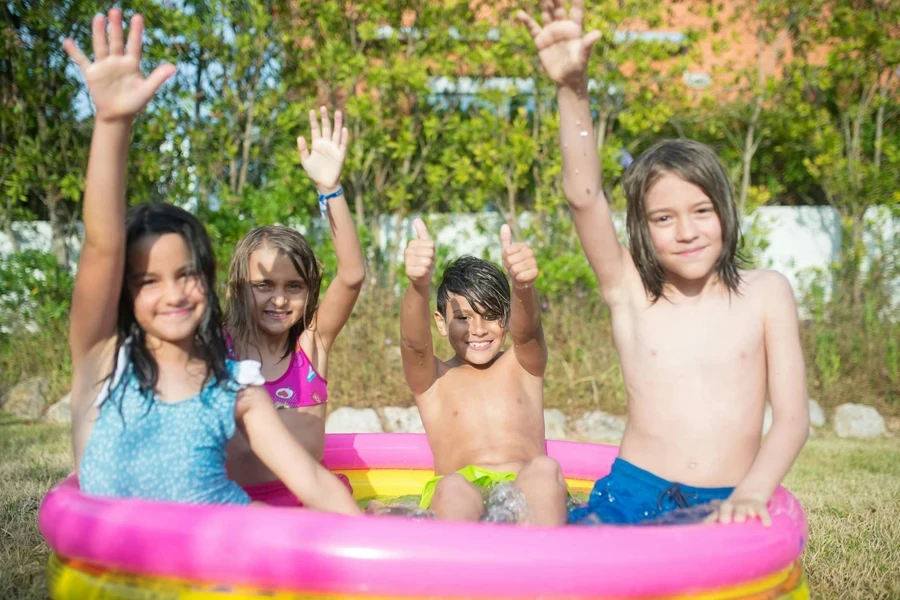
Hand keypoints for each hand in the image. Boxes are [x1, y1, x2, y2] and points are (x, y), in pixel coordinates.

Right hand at [63, 8, 174, 122]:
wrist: (117, 115)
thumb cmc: (134, 103)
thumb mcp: (147, 91)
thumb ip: (158, 78)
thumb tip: (173, 67)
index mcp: (132, 64)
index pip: (135, 45)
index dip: (136, 32)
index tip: (137, 17)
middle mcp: (118, 61)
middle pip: (116, 41)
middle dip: (116, 27)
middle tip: (115, 11)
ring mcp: (104, 65)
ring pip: (101, 46)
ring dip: (99, 33)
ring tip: (99, 18)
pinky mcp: (92, 73)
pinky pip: (81, 60)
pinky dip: (74, 52)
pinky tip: (68, 41)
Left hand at [298, 107, 348, 192]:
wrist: (324, 183)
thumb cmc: (314, 172)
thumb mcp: (305, 161)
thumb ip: (303, 149)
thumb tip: (299, 136)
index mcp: (317, 144)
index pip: (315, 129)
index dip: (313, 120)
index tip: (311, 110)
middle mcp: (326, 144)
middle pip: (326, 128)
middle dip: (325, 118)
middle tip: (323, 107)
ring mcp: (334, 148)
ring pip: (336, 133)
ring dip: (337, 123)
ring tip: (338, 112)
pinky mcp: (340, 155)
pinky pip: (343, 144)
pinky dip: (344, 137)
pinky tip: (344, 129)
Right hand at [405, 218, 434, 289]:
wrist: (423, 276)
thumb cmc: (426, 258)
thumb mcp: (427, 245)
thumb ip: (422, 232)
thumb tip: (416, 219)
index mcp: (412, 243)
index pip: (430, 244)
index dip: (433, 250)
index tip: (429, 254)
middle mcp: (407, 251)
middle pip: (429, 253)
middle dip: (431, 259)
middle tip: (427, 262)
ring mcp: (406, 262)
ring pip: (426, 262)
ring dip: (429, 266)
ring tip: (425, 267)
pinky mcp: (408, 272)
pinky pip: (423, 271)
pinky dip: (425, 273)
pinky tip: (421, 273)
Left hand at [501, 224, 537, 287]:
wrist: (520, 279)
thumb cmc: (512, 264)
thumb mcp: (506, 252)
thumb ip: (505, 239)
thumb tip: (504, 225)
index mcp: (523, 245)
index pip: (506, 251)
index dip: (505, 259)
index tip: (508, 260)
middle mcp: (530, 252)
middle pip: (510, 260)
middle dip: (508, 267)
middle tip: (512, 268)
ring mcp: (534, 262)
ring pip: (515, 269)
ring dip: (513, 274)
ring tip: (516, 273)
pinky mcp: (536, 272)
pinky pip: (521, 276)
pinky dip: (518, 279)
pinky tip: (521, 278)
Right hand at [518, 0, 600, 86]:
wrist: (567, 80)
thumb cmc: (578, 67)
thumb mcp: (583, 56)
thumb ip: (588, 43)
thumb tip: (598, 34)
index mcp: (575, 28)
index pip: (576, 9)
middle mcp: (562, 26)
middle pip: (558, 7)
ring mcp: (551, 32)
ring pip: (546, 13)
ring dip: (542, 2)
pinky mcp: (541, 41)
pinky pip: (533, 28)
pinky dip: (527, 21)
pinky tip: (520, 13)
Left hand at [706, 493, 771, 526]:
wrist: (750, 495)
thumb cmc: (735, 514)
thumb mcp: (727, 518)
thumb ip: (720, 527)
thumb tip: (709, 545)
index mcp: (722, 511)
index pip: (715, 515)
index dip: (711, 520)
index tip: (707, 526)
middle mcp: (732, 507)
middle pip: (726, 507)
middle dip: (724, 513)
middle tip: (724, 521)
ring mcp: (745, 506)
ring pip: (742, 508)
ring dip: (740, 513)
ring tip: (740, 520)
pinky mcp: (758, 506)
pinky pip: (762, 511)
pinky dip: (764, 517)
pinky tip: (767, 525)